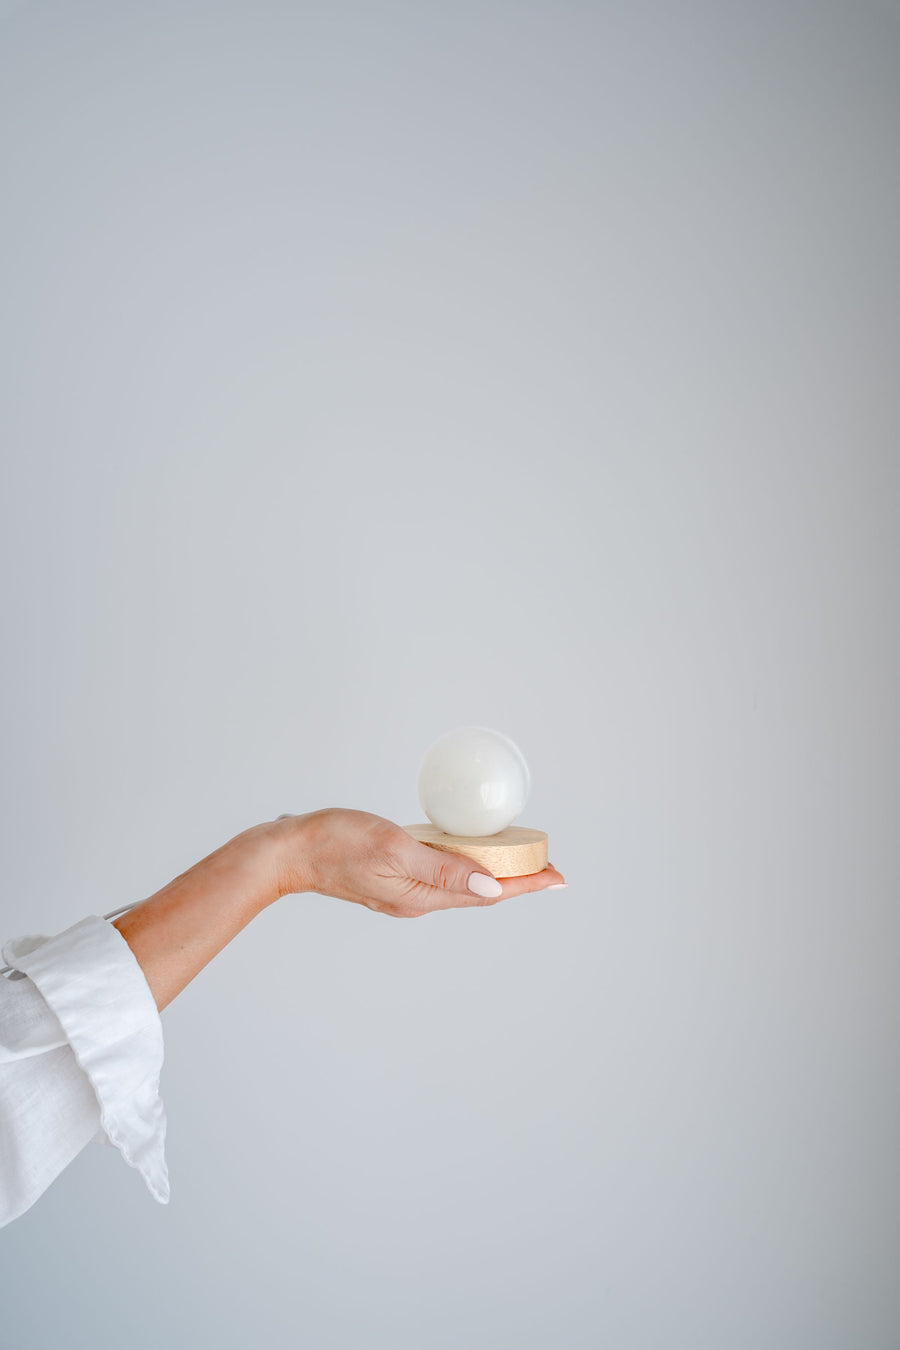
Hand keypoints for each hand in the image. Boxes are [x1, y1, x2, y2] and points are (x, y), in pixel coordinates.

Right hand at [269, 808, 566, 917]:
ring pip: (462, 885)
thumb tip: (491, 887)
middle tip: (551, 869)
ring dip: (495, 875)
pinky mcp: (394, 879)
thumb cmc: (335, 843)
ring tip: (523, 864)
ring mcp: (405, 892)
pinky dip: (466, 867)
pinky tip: (472, 857)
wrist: (289, 852)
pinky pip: (442, 876)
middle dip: (518, 881)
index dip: (526, 884)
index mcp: (422, 897)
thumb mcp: (394, 848)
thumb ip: (443, 869)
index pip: (488, 894)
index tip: (557, 877)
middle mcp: (418, 901)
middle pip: (480, 893)